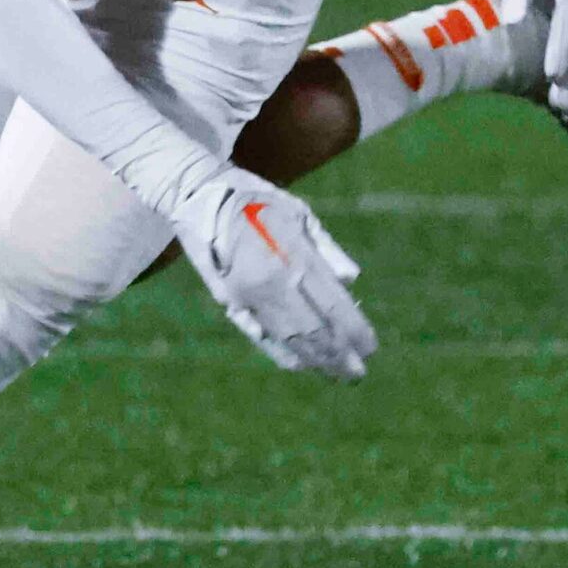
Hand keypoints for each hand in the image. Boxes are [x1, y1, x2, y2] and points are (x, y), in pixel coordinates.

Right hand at [171, 172, 375, 379]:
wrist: (197, 194)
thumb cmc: (256, 199)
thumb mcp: (298, 211)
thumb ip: (327, 248)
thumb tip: (352, 279)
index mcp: (295, 256)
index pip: (334, 307)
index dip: (354, 332)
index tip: (370, 348)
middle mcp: (274, 281)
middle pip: (315, 330)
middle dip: (339, 355)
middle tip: (356, 373)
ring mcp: (249, 294)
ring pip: (289, 337)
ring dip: (314, 359)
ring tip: (334, 373)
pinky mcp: (229, 299)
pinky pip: (258, 333)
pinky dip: (280, 352)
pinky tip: (298, 363)